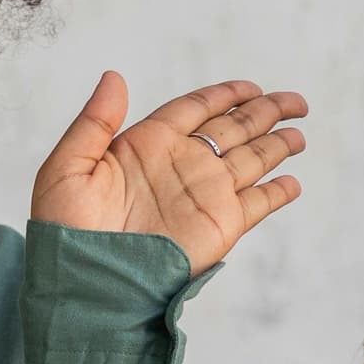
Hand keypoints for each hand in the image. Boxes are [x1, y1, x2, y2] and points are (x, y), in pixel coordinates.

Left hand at [29, 72, 309, 274]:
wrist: (86, 287)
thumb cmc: (65, 233)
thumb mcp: (66, 168)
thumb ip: (94, 121)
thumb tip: (114, 76)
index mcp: (147, 145)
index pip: (195, 109)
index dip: (225, 95)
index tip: (250, 86)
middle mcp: (182, 166)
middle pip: (232, 128)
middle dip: (264, 112)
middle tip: (294, 100)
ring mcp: (204, 196)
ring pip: (251, 159)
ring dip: (277, 144)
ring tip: (299, 129)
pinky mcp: (221, 226)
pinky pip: (257, 203)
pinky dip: (277, 192)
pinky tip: (292, 182)